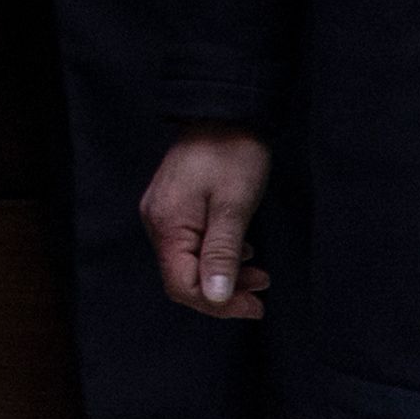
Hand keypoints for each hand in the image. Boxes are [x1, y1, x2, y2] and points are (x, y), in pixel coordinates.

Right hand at [142, 127, 273, 319]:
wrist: (222, 112)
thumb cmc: (232, 154)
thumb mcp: (234, 207)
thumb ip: (222, 254)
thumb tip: (215, 297)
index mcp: (167, 224)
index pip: (182, 285)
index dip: (218, 304)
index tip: (254, 305)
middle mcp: (157, 222)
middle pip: (183, 278)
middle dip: (224, 292)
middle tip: (262, 292)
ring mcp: (164, 213)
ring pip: (189, 262)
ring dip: (225, 275)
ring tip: (260, 273)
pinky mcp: (174, 207)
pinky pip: (191, 245)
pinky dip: (217, 255)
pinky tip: (241, 251)